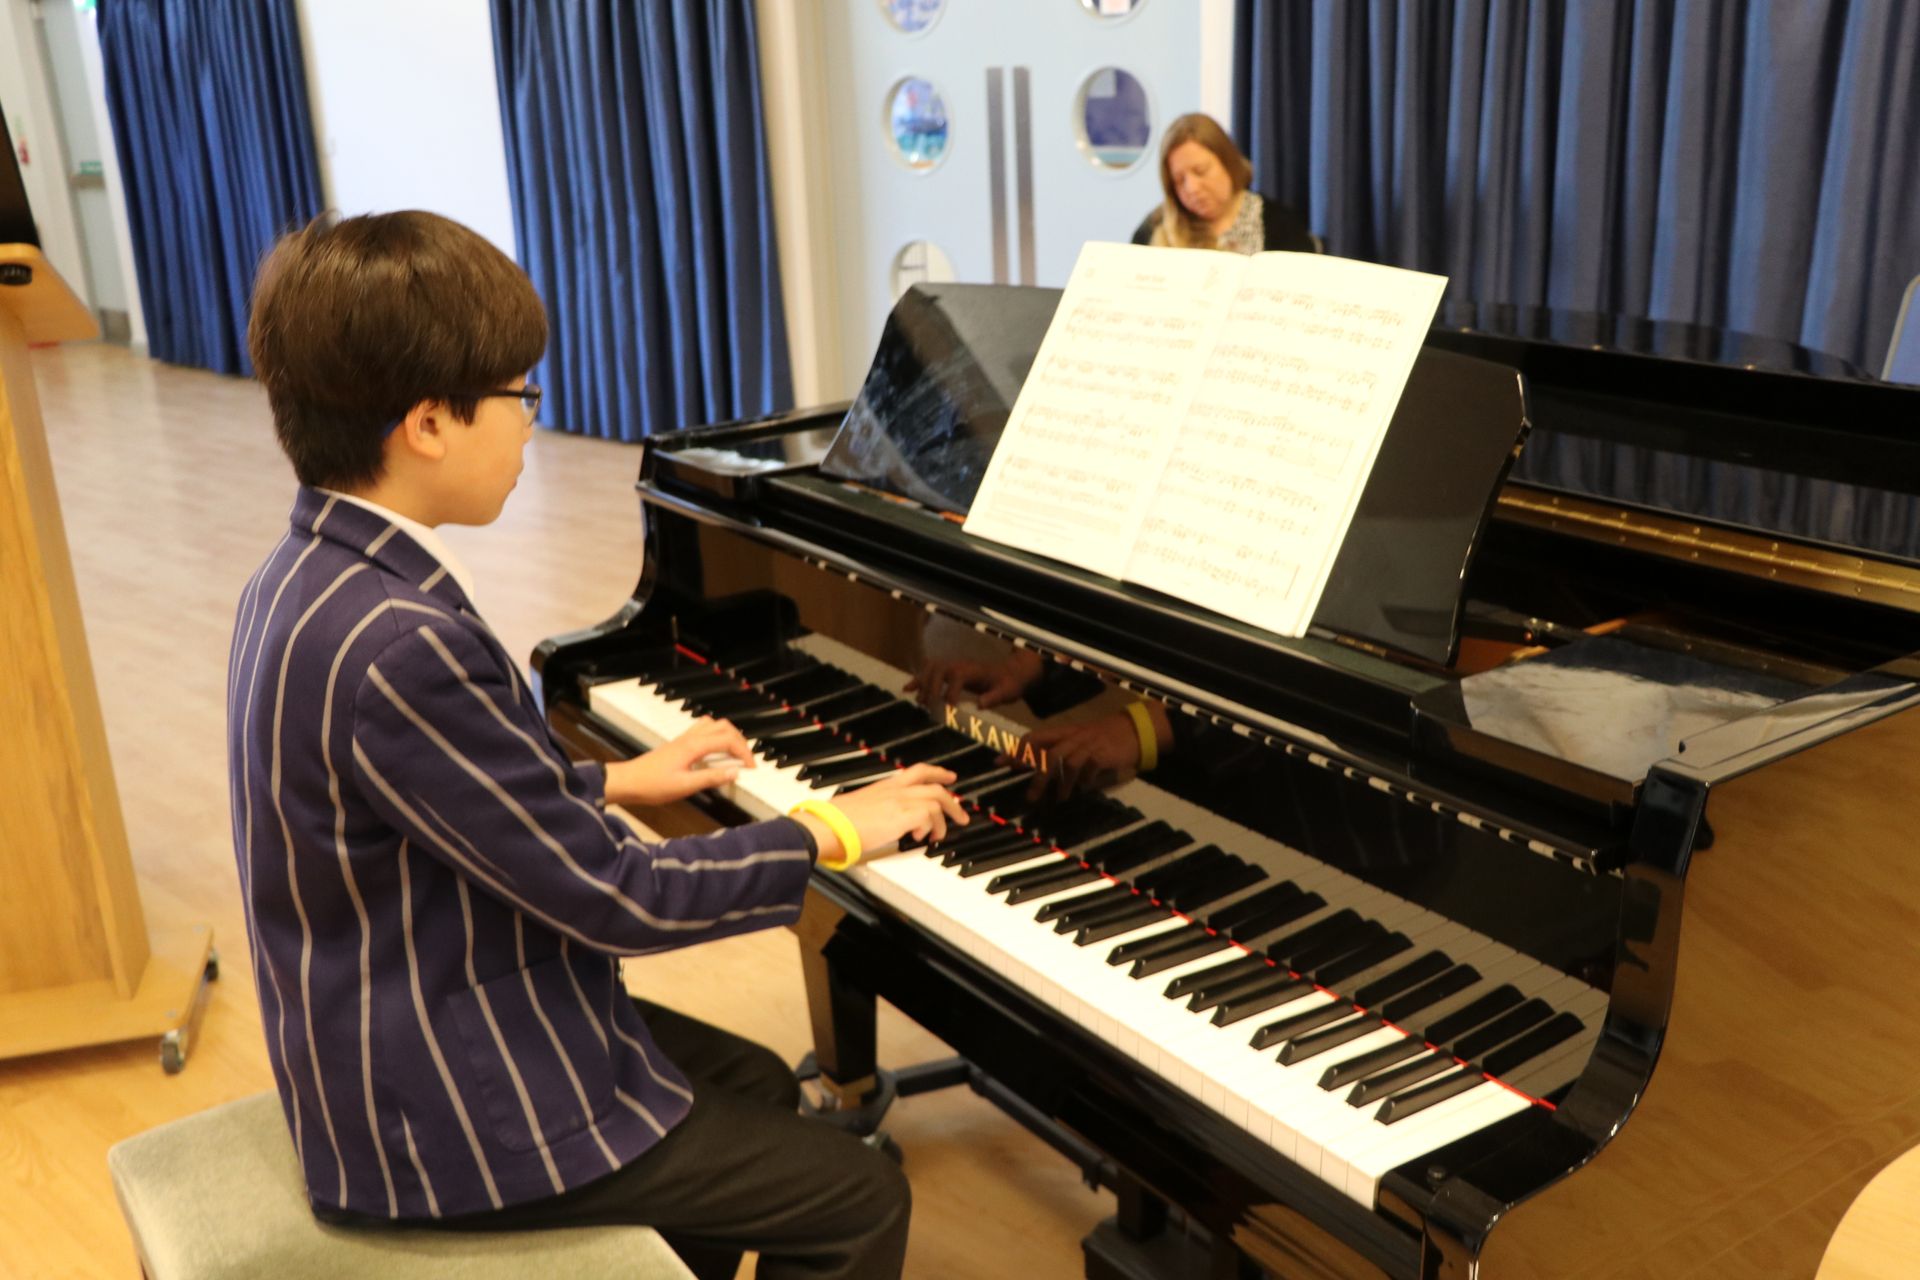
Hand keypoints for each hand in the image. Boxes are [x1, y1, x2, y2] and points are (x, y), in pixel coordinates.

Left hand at [602, 717, 753, 806]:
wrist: (629, 781)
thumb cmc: (653, 785)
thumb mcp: (685, 786)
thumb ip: (711, 778)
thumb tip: (735, 773)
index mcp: (694, 746)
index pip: (728, 740)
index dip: (744, 753)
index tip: (751, 768)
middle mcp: (690, 738)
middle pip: (724, 727)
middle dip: (740, 741)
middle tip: (746, 760)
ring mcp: (684, 739)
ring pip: (714, 725)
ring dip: (728, 736)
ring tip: (734, 754)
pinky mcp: (680, 744)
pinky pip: (703, 731)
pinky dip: (716, 737)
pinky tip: (715, 754)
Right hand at [795, 763, 967, 859]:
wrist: (828, 825)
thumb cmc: (836, 821)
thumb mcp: (859, 809)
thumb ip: (874, 812)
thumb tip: (877, 825)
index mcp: (885, 785)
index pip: (918, 771)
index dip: (937, 772)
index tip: (949, 777)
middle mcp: (895, 789)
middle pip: (935, 786)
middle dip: (952, 801)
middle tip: (961, 813)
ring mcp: (900, 800)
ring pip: (937, 799)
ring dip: (944, 819)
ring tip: (939, 834)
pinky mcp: (902, 815)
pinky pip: (929, 815)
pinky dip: (930, 827)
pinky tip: (922, 837)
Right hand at [905, 649, 1043, 709]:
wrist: (1009, 673)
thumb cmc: (1007, 684)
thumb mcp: (1006, 692)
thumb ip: (994, 697)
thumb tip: (980, 704)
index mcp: (973, 670)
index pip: (958, 676)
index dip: (951, 691)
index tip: (948, 708)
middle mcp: (960, 665)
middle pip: (939, 670)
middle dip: (931, 687)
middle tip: (928, 706)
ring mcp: (953, 666)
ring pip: (931, 669)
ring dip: (922, 683)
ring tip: (919, 702)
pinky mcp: (948, 671)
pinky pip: (929, 671)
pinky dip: (917, 679)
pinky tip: (907, 690)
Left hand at [1010, 716, 1142, 801]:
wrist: (1133, 730)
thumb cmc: (1101, 738)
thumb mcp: (1077, 741)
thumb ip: (1058, 753)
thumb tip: (1035, 773)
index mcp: (1063, 732)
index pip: (1034, 738)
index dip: (1017, 750)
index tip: (1000, 763)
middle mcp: (1072, 736)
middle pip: (1049, 753)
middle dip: (1037, 775)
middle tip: (1030, 797)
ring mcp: (1087, 744)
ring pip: (1067, 762)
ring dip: (1061, 784)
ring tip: (1058, 800)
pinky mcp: (1102, 753)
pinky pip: (1089, 767)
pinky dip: (1084, 780)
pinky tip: (1084, 789)